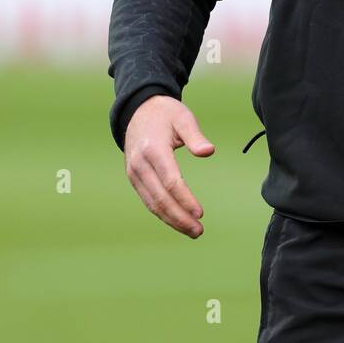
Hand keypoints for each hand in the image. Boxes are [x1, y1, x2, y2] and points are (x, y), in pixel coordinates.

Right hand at [124, 96, 213, 237]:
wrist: (138, 110)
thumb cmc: (166, 114)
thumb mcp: (183, 117)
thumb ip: (195, 136)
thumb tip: (209, 152)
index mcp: (153, 150)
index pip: (170, 181)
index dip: (185, 200)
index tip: (200, 213)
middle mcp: (140, 164)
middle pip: (160, 198)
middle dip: (179, 217)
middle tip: (198, 231)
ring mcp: (134, 173)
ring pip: (152, 204)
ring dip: (172, 220)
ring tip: (192, 231)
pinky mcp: (134, 178)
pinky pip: (148, 200)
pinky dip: (163, 213)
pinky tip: (178, 221)